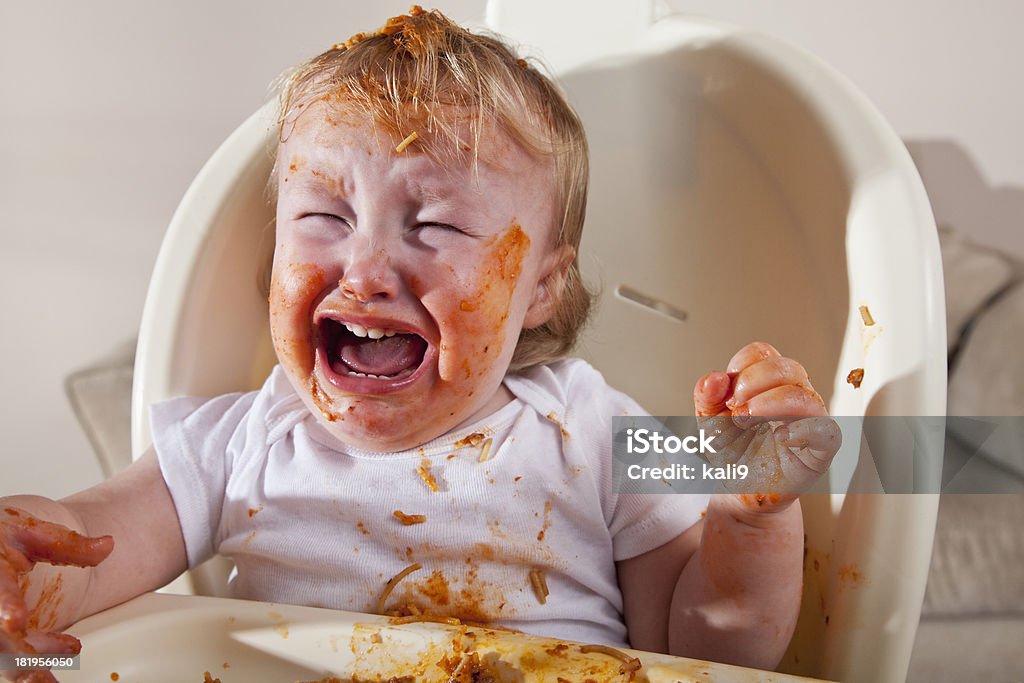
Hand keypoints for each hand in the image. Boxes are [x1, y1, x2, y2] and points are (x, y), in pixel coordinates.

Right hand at [1, 507, 112, 681]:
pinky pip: (8, 657)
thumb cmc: (3, 540)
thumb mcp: (32, 534)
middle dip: (23, 653)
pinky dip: (30, 669)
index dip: (4, 605)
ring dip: (29, 668)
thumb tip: (109, 545)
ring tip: (52, 682)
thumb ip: (69, 545)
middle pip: (0, 634)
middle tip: (50, 666)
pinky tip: (47, 679)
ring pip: (3, 652)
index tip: (14, 619)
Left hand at [693, 342, 840, 509]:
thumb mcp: (708, 421)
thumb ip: (706, 396)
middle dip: (754, 382)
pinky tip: (780, 437)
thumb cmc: (731, 451)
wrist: (738, 488)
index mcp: (766, 383)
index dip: (741, 367)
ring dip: (772, 403)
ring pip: (806, 396)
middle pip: (788, 367)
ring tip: (746, 421)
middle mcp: (791, 397)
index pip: (762, 353)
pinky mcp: (819, 450)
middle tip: (735, 408)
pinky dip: (804, 430)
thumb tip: (716, 378)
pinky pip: (827, 431)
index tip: (726, 394)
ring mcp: (808, 421)